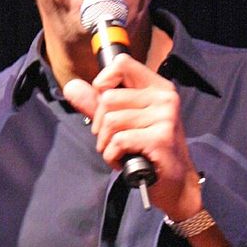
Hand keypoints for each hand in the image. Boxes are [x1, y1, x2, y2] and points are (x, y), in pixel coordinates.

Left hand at [63, 55, 202, 219]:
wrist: (175, 183)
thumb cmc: (148, 151)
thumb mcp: (123, 122)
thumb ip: (97, 104)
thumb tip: (71, 87)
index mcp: (157, 87)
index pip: (121, 63)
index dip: (103, 82)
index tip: (104, 105)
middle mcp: (164, 97)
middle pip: (109, 98)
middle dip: (100, 125)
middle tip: (111, 140)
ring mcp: (165, 116)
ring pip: (111, 121)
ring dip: (106, 144)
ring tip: (118, 152)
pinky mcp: (160, 138)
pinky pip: (119, 141)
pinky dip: (112, 156)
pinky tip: (122, 162)